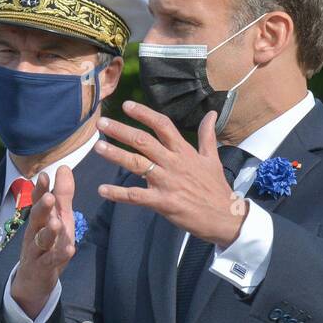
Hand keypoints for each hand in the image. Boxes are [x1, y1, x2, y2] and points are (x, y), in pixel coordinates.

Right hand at [9, 167, 76, 318]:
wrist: (33, 280)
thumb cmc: (48, 243)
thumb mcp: (58, 217)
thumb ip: (62, 194)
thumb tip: (63, 167)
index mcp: (38, 219)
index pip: (37, 201)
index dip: (40, 189)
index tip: (44, 175)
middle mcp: (34, 233)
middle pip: (36, 218)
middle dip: (41, 208)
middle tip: (48, 197)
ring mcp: (37, 251)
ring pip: (40, 240)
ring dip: (48, 232)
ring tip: (55, 223)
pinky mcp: (43, 268)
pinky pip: (51, 261)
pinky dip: (59, 255)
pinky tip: (69, 249)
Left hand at [95, 104, 246, 246]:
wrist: (225, 218)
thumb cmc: (216, 188)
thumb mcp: (212, 159)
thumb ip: (207, 136)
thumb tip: (212, 114)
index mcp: (184, 151)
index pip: (162, 125)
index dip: (144, 114)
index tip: (126, 105)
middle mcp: (173, 163)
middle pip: (143, 141)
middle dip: (121, 130)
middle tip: (101, 122)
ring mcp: (167, 182)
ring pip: (137, 164)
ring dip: (115, 155)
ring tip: (98, 147)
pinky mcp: (163, 202)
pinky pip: (136, 196)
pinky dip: (118, 194)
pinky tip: (102, 190)